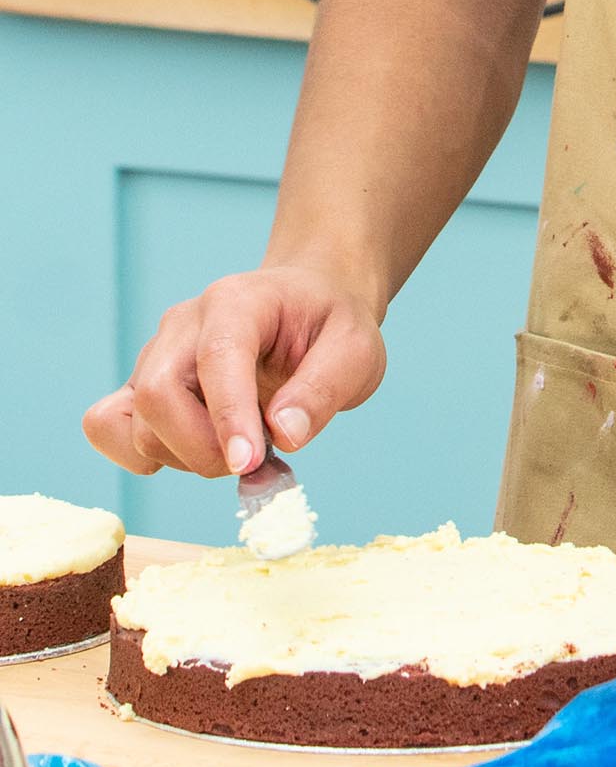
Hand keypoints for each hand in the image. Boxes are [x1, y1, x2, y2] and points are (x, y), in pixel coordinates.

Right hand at [83, 267, 385, 478]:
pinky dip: (142, 455)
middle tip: (253, 459)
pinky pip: (107, 426)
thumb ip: (324, 390)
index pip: (216, 357)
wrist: (308, 306)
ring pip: (133, 422)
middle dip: (201, 447)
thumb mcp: (358, 351)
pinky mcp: (140, 386)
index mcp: (237, 302)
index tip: (250, 464)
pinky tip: (193, 449)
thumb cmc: (330, 326)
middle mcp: (185, 324)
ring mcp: (156, 354)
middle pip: (156, 393)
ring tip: (235, 446)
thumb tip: (284, 436)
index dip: (227, 416)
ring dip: (182, 456)